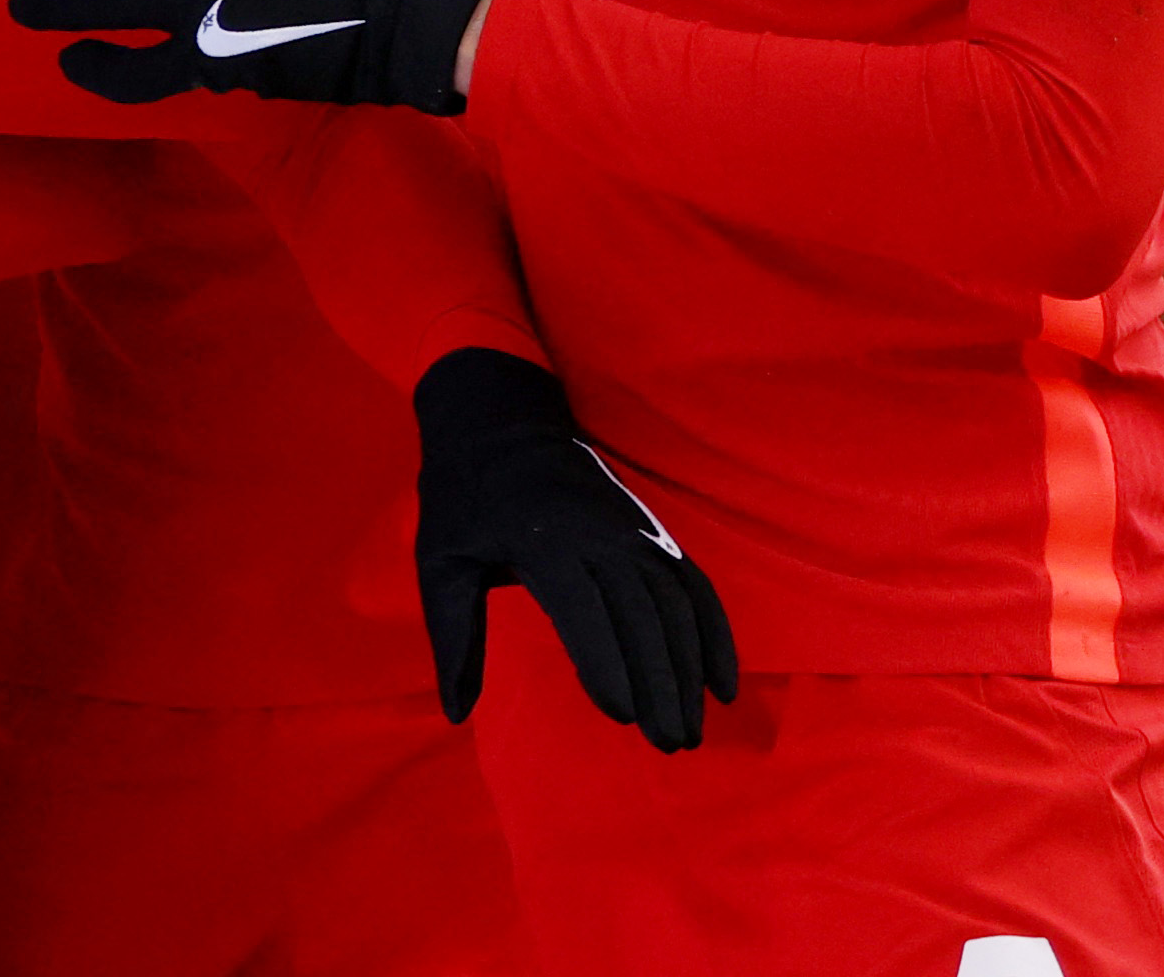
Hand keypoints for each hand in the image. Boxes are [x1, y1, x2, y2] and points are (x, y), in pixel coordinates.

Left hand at [413, 348, 738, 753]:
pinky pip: (695, 586)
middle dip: (661, 686)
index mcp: (544, 542)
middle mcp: (600, 536)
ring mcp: (634, 531)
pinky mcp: (652, 531)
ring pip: (676, 608)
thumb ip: (453, 637)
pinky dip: (715, 634)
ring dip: (690, 671)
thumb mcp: (440, 559)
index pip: (586, 615)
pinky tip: (723, 685)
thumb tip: (458, 714)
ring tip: (690, 730)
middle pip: (643, 619)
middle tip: (669, 744)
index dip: (608, 667)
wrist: (498, 418)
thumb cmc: (463, 497)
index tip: (623, 717)